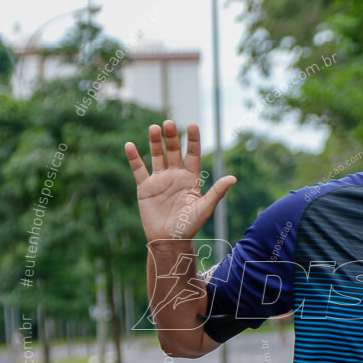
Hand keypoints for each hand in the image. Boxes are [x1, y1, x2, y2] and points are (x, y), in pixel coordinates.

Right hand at [124, 120, 235, 241]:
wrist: (169, 239)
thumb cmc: (190, 225)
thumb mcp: (204, 208)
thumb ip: (217, 192)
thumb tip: (233, 178)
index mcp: (190, 178)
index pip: (193, 154)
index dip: (193, 140)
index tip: (193, 125)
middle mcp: (175, 175)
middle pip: (174, 151)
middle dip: (172, 137)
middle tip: (169, 122)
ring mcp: (159, 180)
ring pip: (157, 156)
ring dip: (155, 142)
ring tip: (154, 128)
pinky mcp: (145, 187)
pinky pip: (138, 169)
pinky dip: (134, 158)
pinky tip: (129, 145)